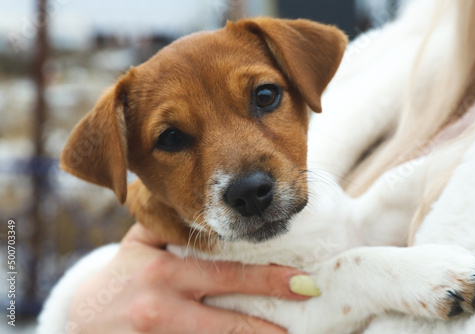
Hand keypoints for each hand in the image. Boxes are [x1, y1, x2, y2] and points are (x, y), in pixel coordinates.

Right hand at [69, 223, 311, 332]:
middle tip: (307, 314)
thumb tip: (213, 217)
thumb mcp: (139, 245)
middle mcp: (161, 307)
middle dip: (269, 324)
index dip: (266, 280)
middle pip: (226, 321)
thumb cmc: (119, 278)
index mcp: (162, 272)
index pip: (225, 275)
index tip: (302, 281)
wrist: (80, 321)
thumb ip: (172, 228)